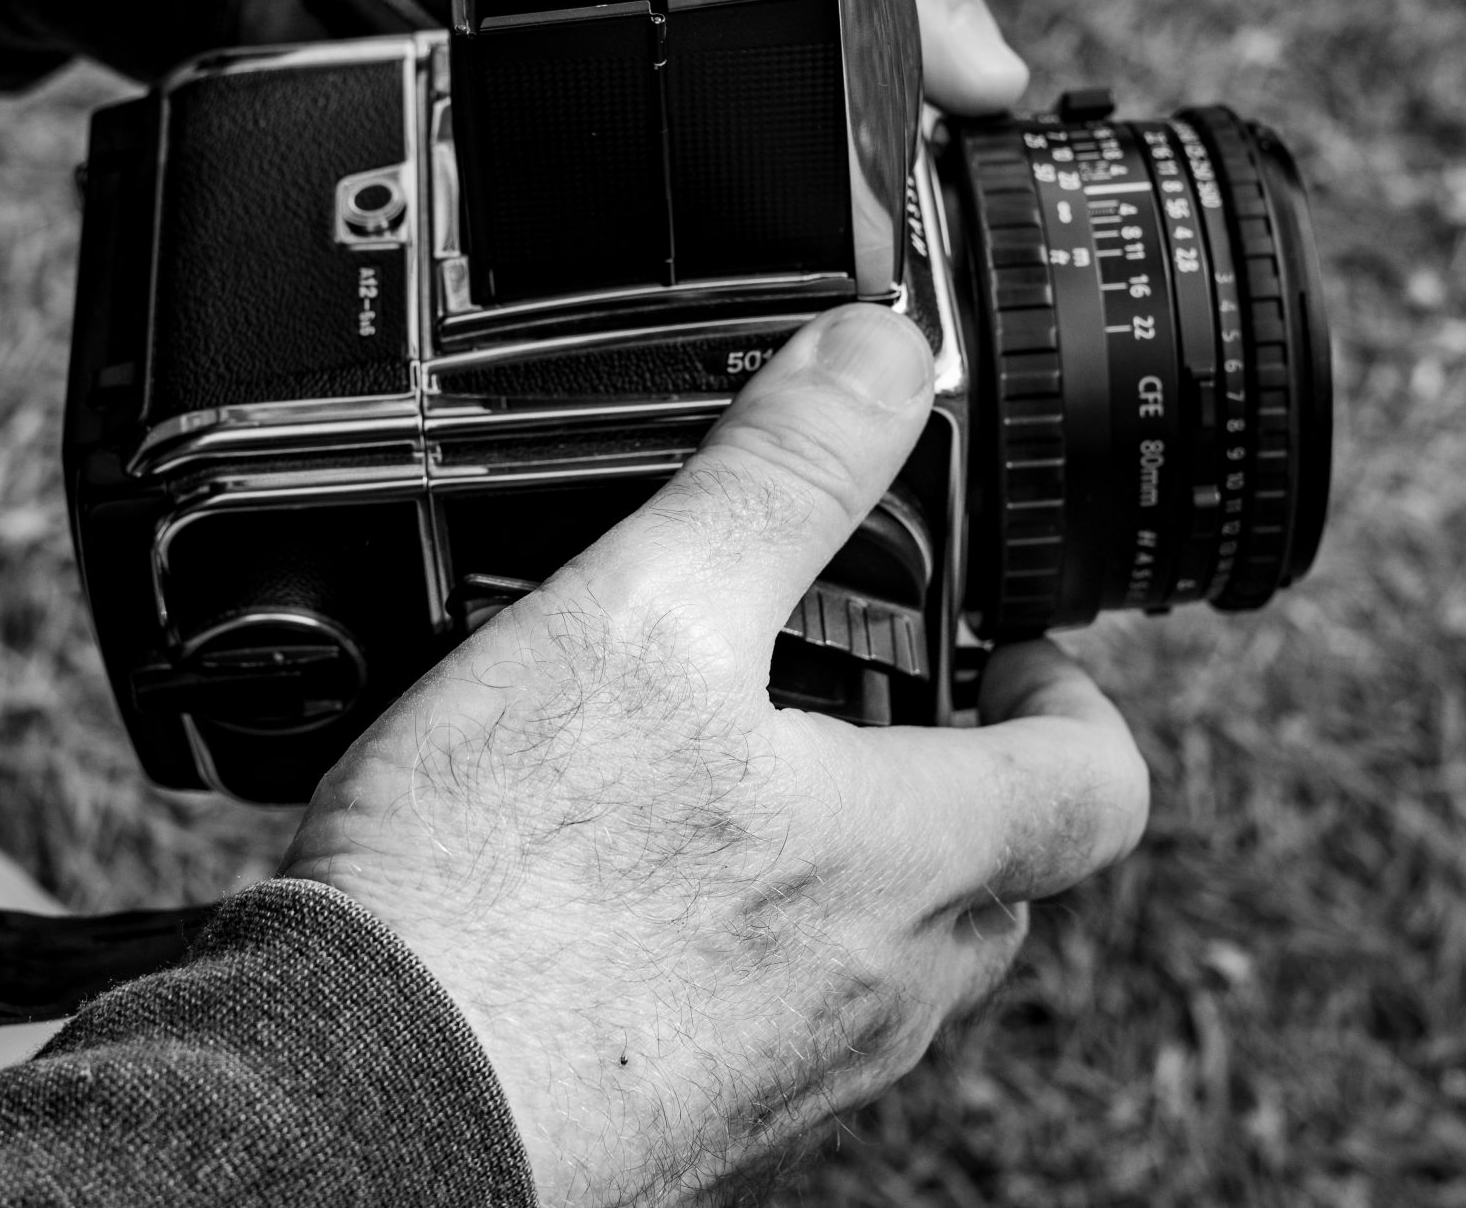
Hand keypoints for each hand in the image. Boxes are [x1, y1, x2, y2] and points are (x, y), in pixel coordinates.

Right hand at [284, 307, 1149, 1204]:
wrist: (367, 1092)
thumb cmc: (502, 885)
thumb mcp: (647, 611)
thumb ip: (779, 474)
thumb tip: (883, 355)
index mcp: (906, 859)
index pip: (1098, 786)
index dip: (1075, 694)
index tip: (1007, 644)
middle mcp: (876, 988)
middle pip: (997, 876)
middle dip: (955, 772)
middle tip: (863, 688)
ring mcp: (789, 1066)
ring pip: (885, 949)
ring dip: (849, 854)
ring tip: (721, 761)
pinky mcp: (691, 1110)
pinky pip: (774, 1011)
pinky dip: (744, 929)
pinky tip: (618, 874)